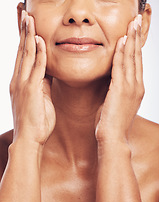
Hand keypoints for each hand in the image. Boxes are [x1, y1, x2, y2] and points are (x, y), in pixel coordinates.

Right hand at [10, 11, 55, 144]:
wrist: (29, 139)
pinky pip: (36, 69)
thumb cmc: (36, 121)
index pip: (22, 54)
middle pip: (21, 50)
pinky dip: (37, 54)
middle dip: (22, 30)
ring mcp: (23, 84)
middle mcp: (19, 80)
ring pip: (25, 55)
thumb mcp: (40, 99)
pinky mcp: (31, 91)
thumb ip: (42, 84)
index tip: (25, 23)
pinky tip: (39, 40)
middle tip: (22, 11)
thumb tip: (47, 73)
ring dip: (28, 35)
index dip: (23, 37)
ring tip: (28, 17)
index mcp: (21, 81)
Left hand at [95, 15, 143, 142]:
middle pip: (137, 57)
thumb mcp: (117, 103)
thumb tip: (112, 81)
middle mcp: (137, 86)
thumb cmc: (112, 122)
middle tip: (137, 20)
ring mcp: (131, 88)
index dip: (136, 47)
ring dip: (132, 39)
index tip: (134, 33)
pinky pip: (121, 67)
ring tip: (133, 23)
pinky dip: (121, 52)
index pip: (137, 63)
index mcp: (136, 89)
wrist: (112, 137)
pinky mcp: (121, 90)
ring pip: (132, 58)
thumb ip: (117, 90)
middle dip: (137, 37)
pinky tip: (122, 40)